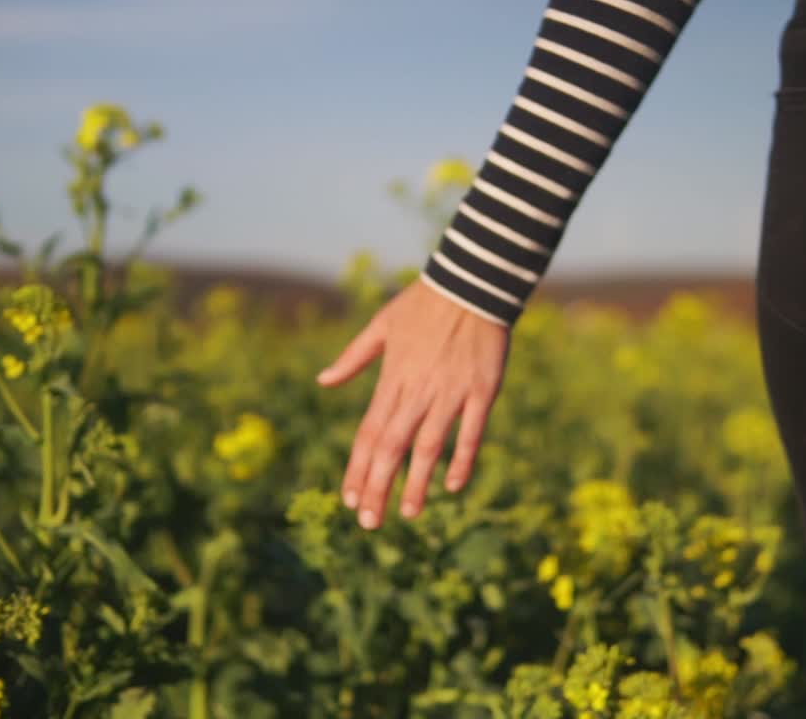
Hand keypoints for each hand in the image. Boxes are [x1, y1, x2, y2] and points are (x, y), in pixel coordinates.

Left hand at [316, 278, 509, 529]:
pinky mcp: (482, 391)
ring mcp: (451, 392)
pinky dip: (463, 459)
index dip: (358, 469)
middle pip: (392, 447)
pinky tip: (454, 486)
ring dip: (416, 482)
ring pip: (429, 446)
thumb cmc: (424, 303)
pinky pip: (471, 432)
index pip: (369, 433)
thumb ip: (354, 358)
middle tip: (369, 523)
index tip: (350, 499)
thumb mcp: (382, 325)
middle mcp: (418, 390)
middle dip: (379, 487)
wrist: (470, 282)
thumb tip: (322, 381)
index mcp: (392, 378)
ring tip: (408, 514)